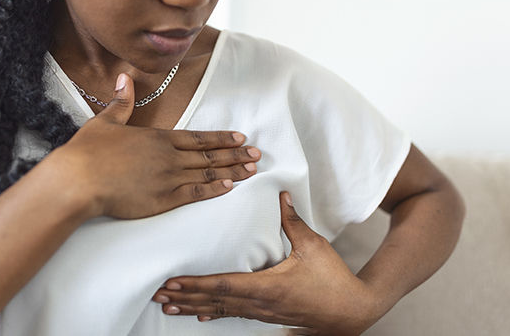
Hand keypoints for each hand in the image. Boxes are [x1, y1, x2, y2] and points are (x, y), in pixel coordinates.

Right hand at [52, 73, 261, 219]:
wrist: (79, 180)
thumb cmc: (88, 152)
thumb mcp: (105, 121)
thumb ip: (121, 102)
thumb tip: (125, 77)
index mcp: (158, 137)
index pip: (198, 137)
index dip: (220, 138)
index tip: (239, 137)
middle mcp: (169, 156)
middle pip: (209, 155)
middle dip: (235, 154)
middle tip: (257, 154)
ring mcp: (168, 178)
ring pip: (208, 173)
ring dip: (232, 171)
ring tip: (251, 170)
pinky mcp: (163, 199)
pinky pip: (195, 193)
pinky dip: (214, 190)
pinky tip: (230, 187)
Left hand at [150, 192, 384, 334]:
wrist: (350, 311)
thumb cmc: (333, 279)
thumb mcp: (313, 246)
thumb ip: (293, 221)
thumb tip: (281, 194)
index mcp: (268, 286)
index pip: (224, 286)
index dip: (196, 285)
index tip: (173, 283)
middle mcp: (260, 303)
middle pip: (215, 301)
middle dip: (185, 297)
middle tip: (159, 293)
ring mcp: (262, 312)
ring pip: (221, 310)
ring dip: (193, 306)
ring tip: (169, 305)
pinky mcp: (267, 315)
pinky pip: (233, 314)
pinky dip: (213, 312)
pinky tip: (200, 314)